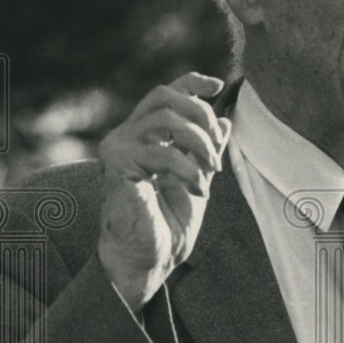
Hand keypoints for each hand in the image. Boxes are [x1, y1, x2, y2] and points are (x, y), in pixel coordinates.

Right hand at [97, 72, 231, 311]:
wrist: (147, 260)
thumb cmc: (167, 224)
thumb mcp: (197, 179)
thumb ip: (206, 151)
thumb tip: (225, 121)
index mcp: (143, 136)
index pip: (165, 93)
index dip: (191, 82)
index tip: (218, 86)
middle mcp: (125, 136)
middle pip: (164, 96)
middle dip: (200, 114)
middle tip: (216, 148)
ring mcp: (118, 149)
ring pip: (166, 118)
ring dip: (199, 143)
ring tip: (211, 173)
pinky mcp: (118, 166)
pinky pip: (163, 152)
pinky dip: (189, 170)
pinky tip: (198, 191)